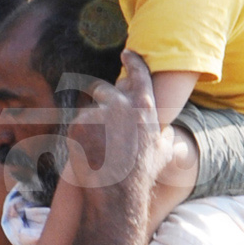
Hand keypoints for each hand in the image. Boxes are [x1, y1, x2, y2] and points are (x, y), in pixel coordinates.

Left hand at [64, 50, 172, 193]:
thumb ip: (165, 134)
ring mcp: (97, 112)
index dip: (132, 62)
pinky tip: (88, 153)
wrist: (117, 191)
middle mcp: (120, 102)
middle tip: (101, 124)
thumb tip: (166, 130)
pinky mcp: (78, 123)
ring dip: (90, 124)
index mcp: (143, 105)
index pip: (138, 73)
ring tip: (98, 149)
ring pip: (89, 111)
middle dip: (101, 100)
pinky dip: (79, 137)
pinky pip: (77, 125)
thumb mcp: (164, 152)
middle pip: (105, 89)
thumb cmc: (142, 174)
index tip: (126, 53)